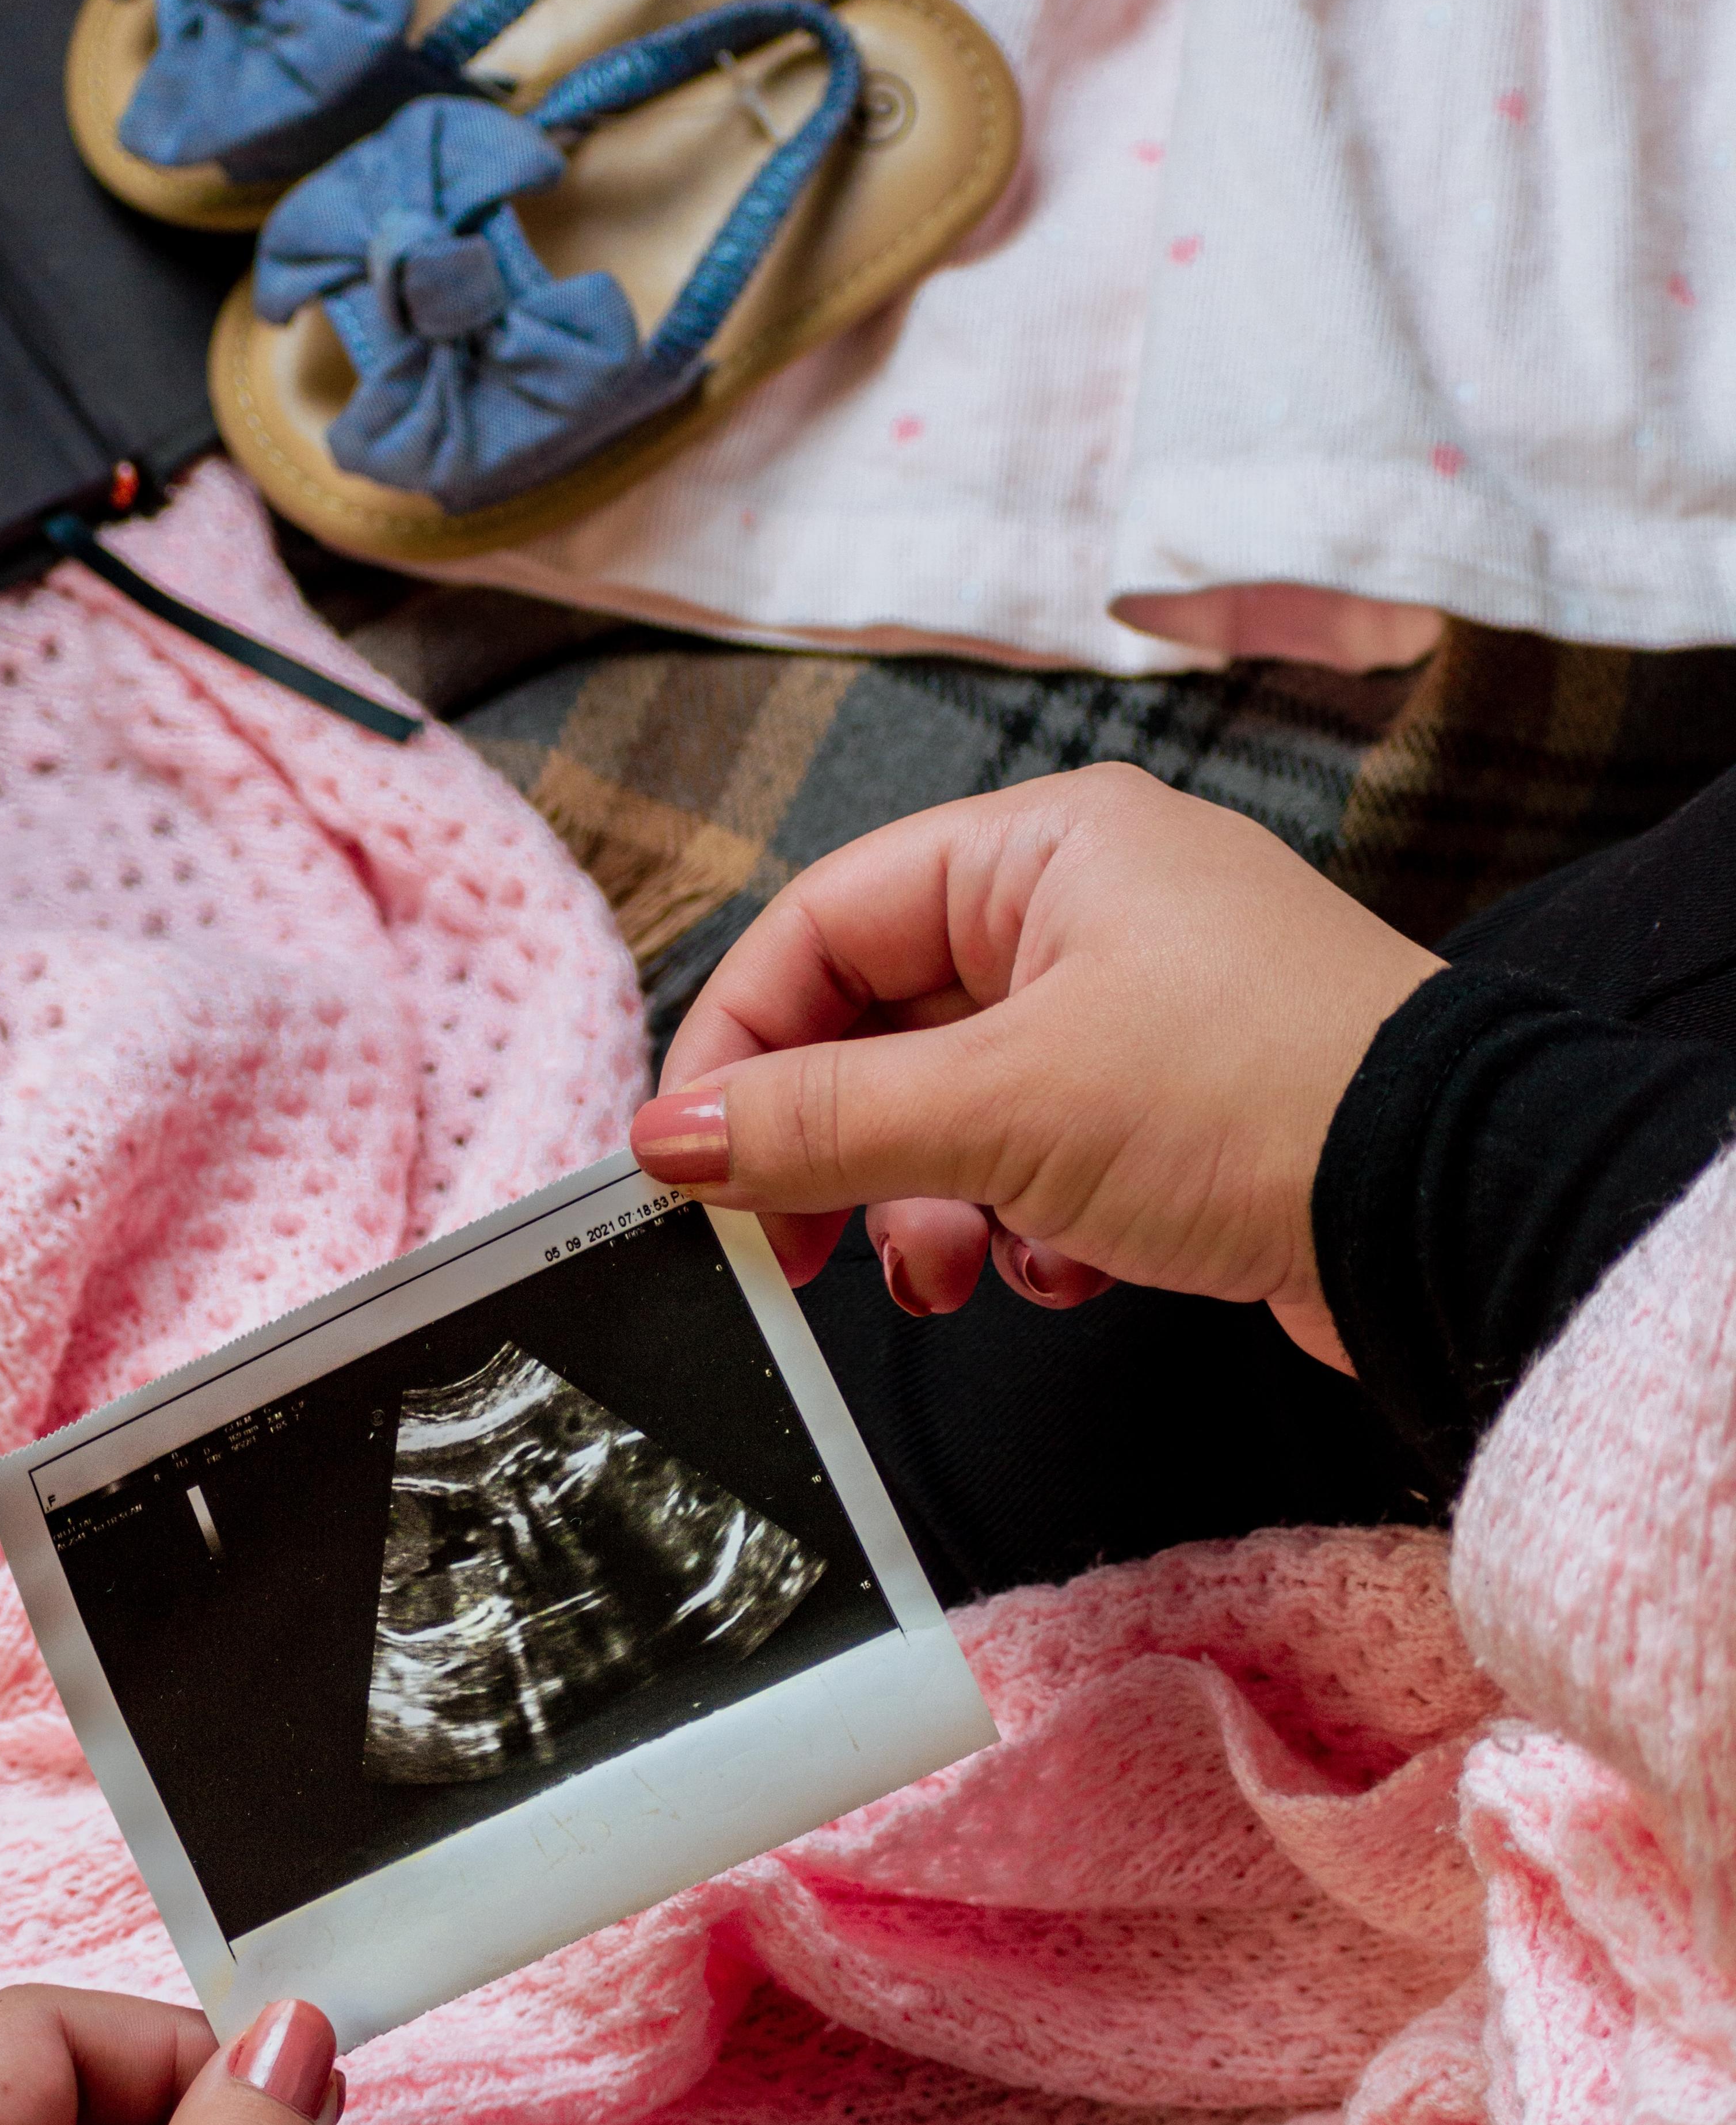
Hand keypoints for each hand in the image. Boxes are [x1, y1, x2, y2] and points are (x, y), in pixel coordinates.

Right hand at [631, 764, 1442, 1368]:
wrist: (1453, 1208)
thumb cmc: (1258, 1101)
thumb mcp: (1001, 1110)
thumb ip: (821, 1123)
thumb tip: (671, 1138)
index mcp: (1042, 851)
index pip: (822, 926)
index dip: (738, 1046)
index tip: (688, 1164)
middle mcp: (1088, 913)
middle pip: (881, 1027)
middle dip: (838, 1150)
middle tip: (791, 1251)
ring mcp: (1137, 1015)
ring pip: (954, 1113)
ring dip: (930, 1210)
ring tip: (953, 1274)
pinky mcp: (1176, 1115)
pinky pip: (1037, 1168)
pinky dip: (1026, 1232)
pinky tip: (1067, 1267)